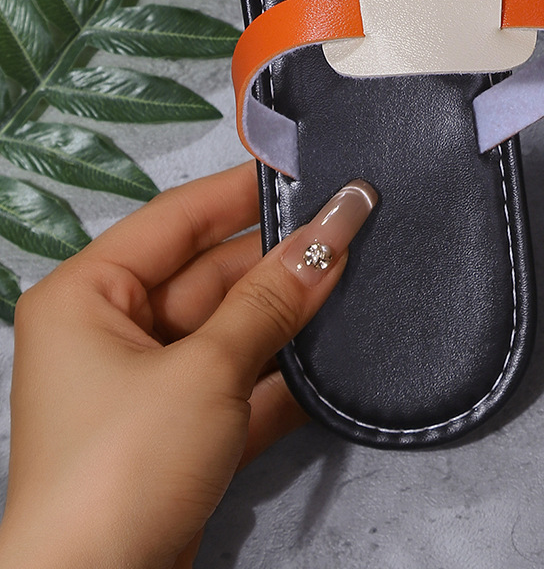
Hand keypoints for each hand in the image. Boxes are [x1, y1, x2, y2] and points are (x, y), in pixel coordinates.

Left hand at [0, 162, 375, 568]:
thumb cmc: (124, 465)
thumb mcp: (205, 368)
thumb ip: (274, 296)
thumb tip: (338, 227)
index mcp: (89, 294)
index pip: (179, 218)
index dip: (248, 191)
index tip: (317, 168)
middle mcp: (111, 331)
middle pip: (211, 275)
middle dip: (282, 260)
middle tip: (361, 227)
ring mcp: (146, 387)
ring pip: (232, 329)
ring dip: (291, 317)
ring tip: (364, 278)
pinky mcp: (178, 435)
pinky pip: (239, 384)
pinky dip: (284, 376)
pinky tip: (340, 356)